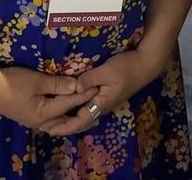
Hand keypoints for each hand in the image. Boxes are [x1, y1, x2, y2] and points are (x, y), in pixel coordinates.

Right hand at [0, 65, 98, 131]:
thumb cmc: (13, 82)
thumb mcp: (37, 81)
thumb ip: (57, 84)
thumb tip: (77, 86)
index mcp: (44, 114)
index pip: (70, 103)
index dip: (85, 94)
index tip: (98, 86)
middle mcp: (41, 121)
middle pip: (66, 118)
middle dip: (81, 110)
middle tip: (96, 104)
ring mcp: (34, 120)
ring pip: (58, 120)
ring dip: (71, 114)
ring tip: (84, 109)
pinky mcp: (29, 115)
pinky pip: (51, 118)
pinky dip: (61, 113)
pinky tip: (64, 109)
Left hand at [44, 49, 160, 136]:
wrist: (145, 63)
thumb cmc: (126, 67)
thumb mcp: (107, 71)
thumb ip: (90, 79)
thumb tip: (73, 88)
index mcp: (101, 104)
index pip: (79, 122)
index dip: (63, 126)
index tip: (48, 128)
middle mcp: (101, 106)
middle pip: (80, 121)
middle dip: (63, 124)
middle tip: (46, 124)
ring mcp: (104, 101)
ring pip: (84, 114)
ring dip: (69, 117)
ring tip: (54, 116)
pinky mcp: (106, 94)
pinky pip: (88, 106)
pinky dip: (76, 107)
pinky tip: (70, 102)